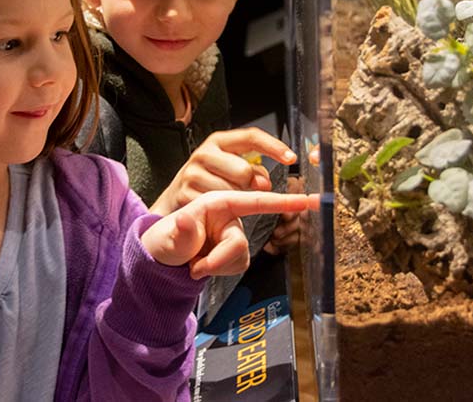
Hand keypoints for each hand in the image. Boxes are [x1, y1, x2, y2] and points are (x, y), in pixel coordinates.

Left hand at [141, 191, 318, 279]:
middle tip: (195, 267)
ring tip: (194, 264)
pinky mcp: (235, 252)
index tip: (309, 200)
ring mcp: (233, 235)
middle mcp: (229, 217)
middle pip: (240, 243)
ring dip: (217, 267)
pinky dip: (220, 272)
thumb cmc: (165, 238)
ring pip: (241, 258)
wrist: (163, 258)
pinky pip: (239, 267)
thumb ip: (180, 232)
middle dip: (219, 260)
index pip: (255, 200)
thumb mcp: (167, 236)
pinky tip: (204, 267)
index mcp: (218, 203)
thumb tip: (184, 221)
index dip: (283, 201)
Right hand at [149, 128, 296, 215]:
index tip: (291, 158)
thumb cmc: (210, 181)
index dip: (274, 147)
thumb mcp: (231, 169)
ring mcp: (192, 172)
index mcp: (219, 141)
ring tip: (223, 200)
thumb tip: (264, 182)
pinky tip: (213, 209)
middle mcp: (204, 153)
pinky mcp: (184, 192)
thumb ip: (253, 171)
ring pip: (230, 190)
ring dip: (233, 200)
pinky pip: (215, 205)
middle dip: (250, 185)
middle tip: (246, 191)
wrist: (175, 199)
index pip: (251, 137)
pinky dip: (219, 211)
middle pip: (243, 170)